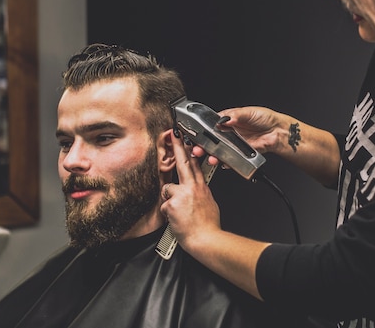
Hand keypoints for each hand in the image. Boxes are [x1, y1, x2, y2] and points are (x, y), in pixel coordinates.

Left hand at [161, 129, 221, 248]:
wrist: (206, 239)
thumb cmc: (208, 226)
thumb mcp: (210, 205)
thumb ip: (201, 195)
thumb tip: (197, 193)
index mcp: (202, 188)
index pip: (196, 166)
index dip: (191, 152)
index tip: (187, 142)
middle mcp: (193, 188)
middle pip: (183, 163)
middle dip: (178, 147)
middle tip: (173, 134)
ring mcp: (182, 194)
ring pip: (168, 188)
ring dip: (169, 200)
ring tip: (179, 213)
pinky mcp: (172, 203)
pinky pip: (164, 206)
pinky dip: (168, 214)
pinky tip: (176, 220)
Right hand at [192, 106, 284, 165]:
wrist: (278, 132)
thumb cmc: (265, 118)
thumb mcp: (249, 112)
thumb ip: (236, 115)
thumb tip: (225, 119)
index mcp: (229, 119)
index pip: (212, 124)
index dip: (204, 129)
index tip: (197, 133)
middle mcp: (230, 132)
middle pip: (212, 139)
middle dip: (203, 145)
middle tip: (198, 148)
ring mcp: (234, 143)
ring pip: (219, 150)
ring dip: (212, 155)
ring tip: (210, 157)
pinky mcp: (240, 153)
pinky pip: (230, 159)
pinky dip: (225, 162)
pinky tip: (222, 162)